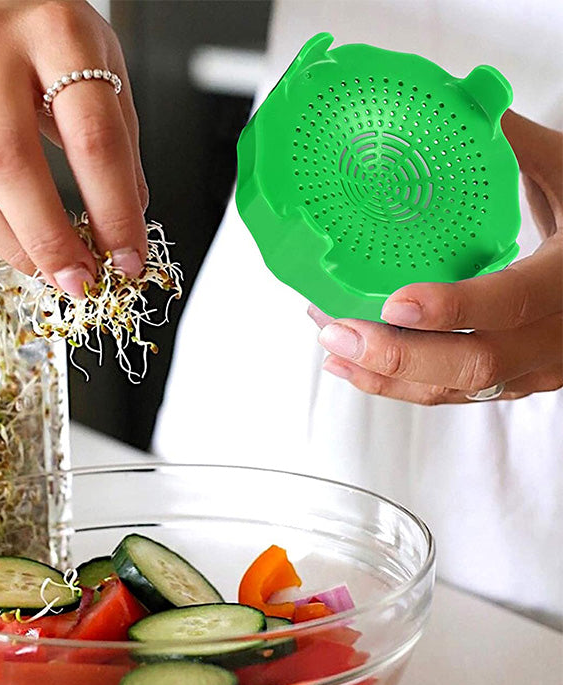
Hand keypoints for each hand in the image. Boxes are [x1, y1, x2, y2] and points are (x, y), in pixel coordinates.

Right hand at [0, 0, 147, 296]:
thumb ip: (118, 146)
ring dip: (18, 243)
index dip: (113, 211)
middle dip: (52, 237)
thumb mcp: (106, 72)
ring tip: (53, 275)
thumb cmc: (55, 39)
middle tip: (82, 281)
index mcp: (61, 39)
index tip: (128, 258)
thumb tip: (128, 221)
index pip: (93, 140)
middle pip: (18, 163)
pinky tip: (23, 250)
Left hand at [310, 112, 562, 404]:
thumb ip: (516, 148)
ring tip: (330, 346)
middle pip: (474, 366)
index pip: (513, 302)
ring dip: (384, 375)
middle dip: (397, 357)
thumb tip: (458, 104)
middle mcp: (556, 337)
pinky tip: (352, 366)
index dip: (454, 308)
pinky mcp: (512, 382)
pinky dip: (396, 385)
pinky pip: (451, 395)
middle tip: (337, 335)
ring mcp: (534, 368)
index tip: (395, 302)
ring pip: (455, 390)